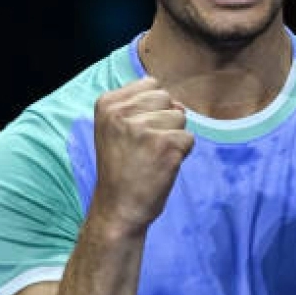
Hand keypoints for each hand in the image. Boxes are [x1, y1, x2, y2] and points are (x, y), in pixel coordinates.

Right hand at [90, 76, 193, 235]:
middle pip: (166, 98)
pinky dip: (182, 154)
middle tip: (146, 148)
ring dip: (173, 138)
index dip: (152, 109)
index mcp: (107, 104)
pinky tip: (162, 166)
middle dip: (164, 121)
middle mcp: (121, 113)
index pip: (150, 85)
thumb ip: (140, 107)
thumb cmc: (121, 169)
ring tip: (152, 157)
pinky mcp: (164, 146)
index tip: (137, 134)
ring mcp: (143, 129)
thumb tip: (179, 103)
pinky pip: (189, 138)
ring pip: (180, 117)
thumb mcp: (116, 129)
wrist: (117, 210)